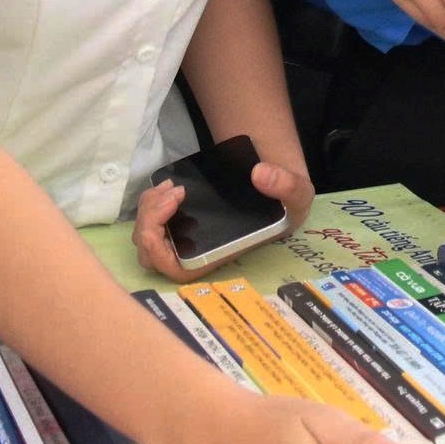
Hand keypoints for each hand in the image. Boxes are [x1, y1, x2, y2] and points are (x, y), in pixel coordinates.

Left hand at [131, 159, 313, 282]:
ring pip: (145, 239)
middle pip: (151, 255)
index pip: (176, 269)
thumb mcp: (298, 195)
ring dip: (148, 212)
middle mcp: (198, 252)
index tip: (172, 208)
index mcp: (219, 256)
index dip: (159, 247)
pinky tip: (168, 187)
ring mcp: (185, 238)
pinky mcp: (180, 221)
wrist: (279, 188)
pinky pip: (149, 223)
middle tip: (173, 193)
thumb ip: (287, 186)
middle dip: (150, 223)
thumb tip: (260, 174)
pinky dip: (150, 204)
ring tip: (170, 188)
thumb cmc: (287, 204)